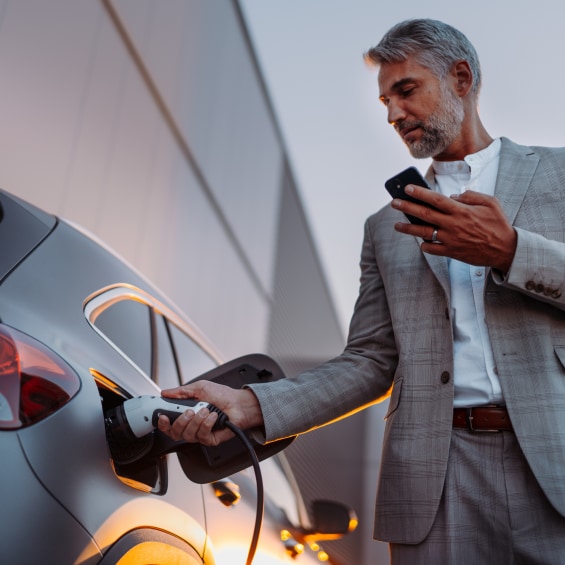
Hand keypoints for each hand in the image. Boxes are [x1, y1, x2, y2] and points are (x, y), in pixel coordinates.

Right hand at [157, 380, 263, 446]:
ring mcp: (200, 433)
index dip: (163, 423)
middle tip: (189, 411)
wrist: (240, 403)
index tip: (163, 416)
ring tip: (206, 410)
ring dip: (196, 420)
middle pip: (175, 433)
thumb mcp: (200, 388)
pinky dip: (207, 424)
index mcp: (186, 413)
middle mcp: (192, 424)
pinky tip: (213, 416)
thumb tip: (166, 392)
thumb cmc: (223, 395)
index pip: (169, 423)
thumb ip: (182, 391)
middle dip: (180, 422)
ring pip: (188, 435)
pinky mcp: (210, 439)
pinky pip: (202, 435)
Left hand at [392, 185, 516, 271]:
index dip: (420, 193)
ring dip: (408, 228)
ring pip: (423, 233)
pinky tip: (420, 241)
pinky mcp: (451, 252)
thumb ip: (471, 196)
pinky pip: (432, 249)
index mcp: (461, 211)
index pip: (436, 199)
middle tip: (394, 203)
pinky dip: (424, 245)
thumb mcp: (490, 202)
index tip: (407, 188)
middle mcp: (453, 225)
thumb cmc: (498, 224)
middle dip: (407, 207)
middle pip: (424, 214)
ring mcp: (450, 240)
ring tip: (397, 225)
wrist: (506, 250)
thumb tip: (454, 196)